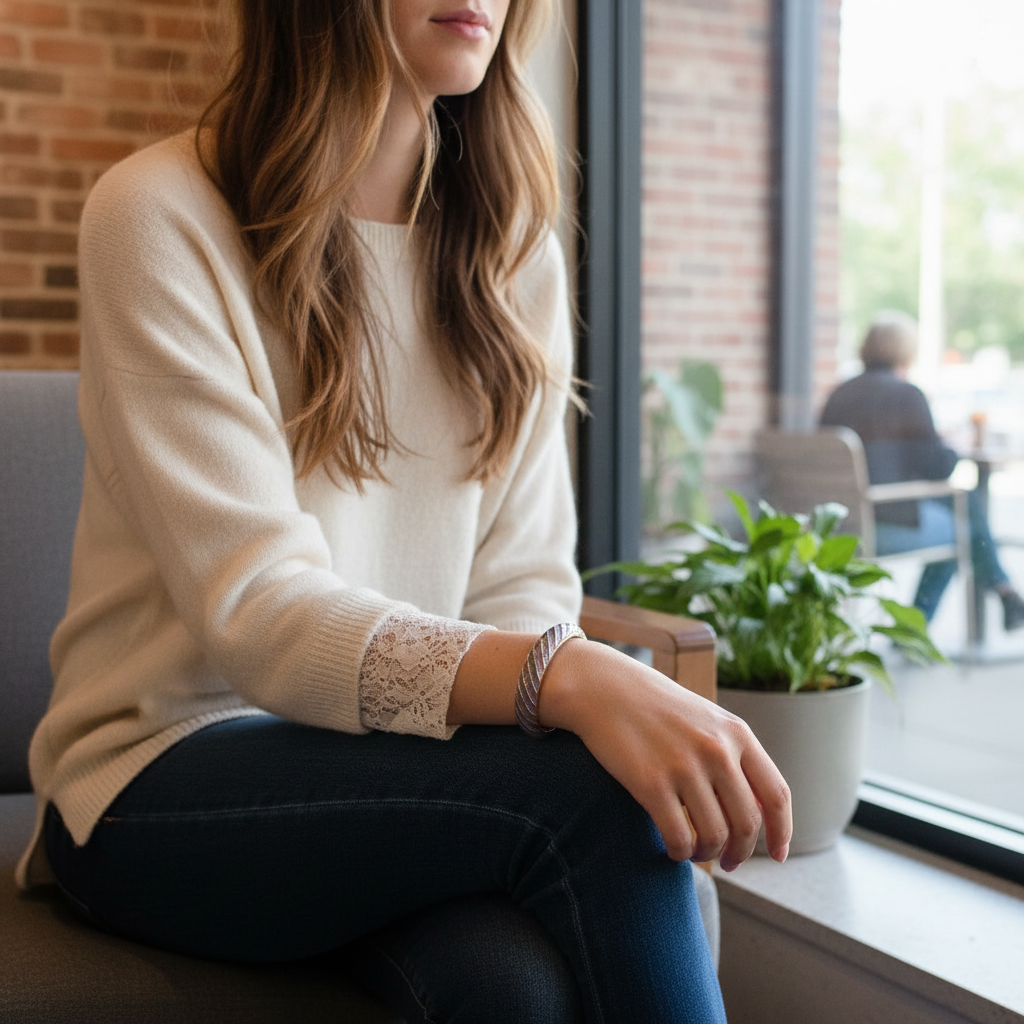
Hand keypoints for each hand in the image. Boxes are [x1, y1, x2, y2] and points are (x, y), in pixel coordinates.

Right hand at [539, 639, 791, 869]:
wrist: (602, 687)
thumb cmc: (655, 707)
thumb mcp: (705, 720)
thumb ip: (734, 756)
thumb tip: (759, 813)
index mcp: (736, 733)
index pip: (776, 795)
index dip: (781, 832)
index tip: (777, 856)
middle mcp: (717, 749)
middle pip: (747, 823)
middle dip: (740, 852)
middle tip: (728, 862)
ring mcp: (684, 766)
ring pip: (714, 836)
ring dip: (708, 855)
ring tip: (694, 852)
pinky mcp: (650, 782)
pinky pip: (679, 837)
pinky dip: (679, 853)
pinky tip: (672, 849)